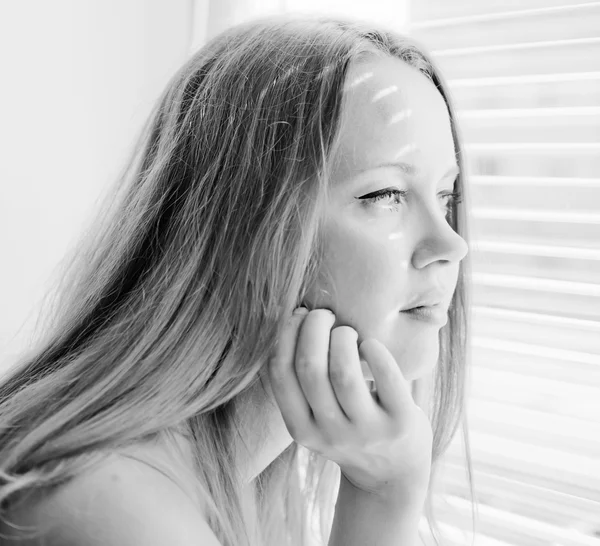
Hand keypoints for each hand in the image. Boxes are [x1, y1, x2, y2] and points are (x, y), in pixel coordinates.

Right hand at [268, 307, 432, 499]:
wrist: (392, 474)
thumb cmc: (349, 429)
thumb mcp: (315, 420)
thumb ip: (302, 385)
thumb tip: (293, 319)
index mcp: (302, 429)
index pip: (281, 375)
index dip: (286, 335)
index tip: (299, 315)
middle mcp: (331, 434)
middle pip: (310, 369)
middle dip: (314, 328)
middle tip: (324, 314)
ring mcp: (367, 431)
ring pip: (344, 373)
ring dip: (343, 337)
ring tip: (348, 332)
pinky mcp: (400, 423)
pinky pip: (387, 379)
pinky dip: (376, 352)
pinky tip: (371, 345)